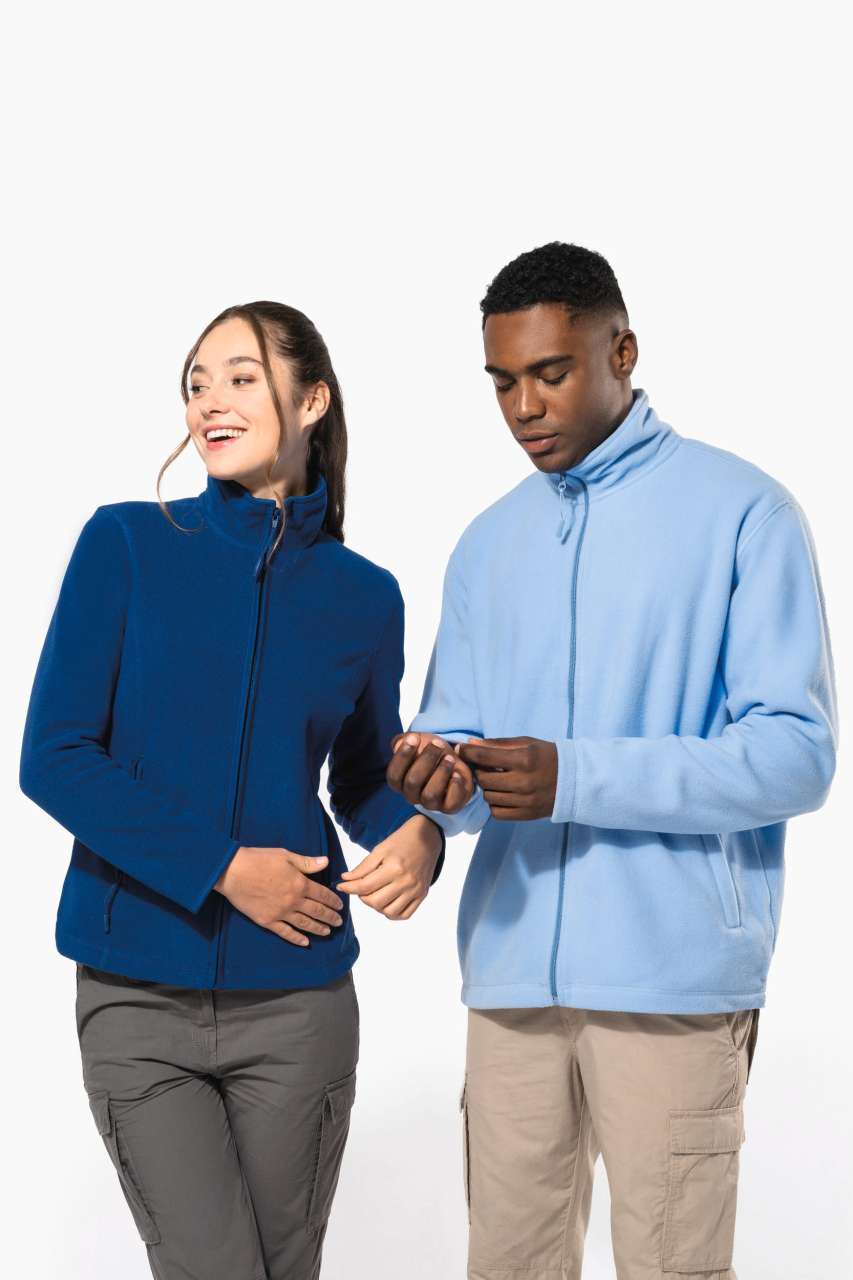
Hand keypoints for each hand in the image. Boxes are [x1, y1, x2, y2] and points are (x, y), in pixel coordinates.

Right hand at [215, 847, 343, 946]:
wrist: (232, 872)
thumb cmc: (258, 860)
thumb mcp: (285, 856)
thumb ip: (307, 862)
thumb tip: (326, 862)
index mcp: (300, 883)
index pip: (323, 894)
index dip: (333, 901)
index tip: (340, 906)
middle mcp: (293, 901)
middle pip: (317, 911)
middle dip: (330, 917)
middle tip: (339, 922)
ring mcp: (280, 913)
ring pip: (304, 924)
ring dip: (318, 929)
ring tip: (327, 932)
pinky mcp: (267, 921)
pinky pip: (285, 932)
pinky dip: (297, 938)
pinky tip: (305, 942)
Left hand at [336, 814, 442, 919]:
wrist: (427, 838)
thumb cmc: (402, 841)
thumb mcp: (380, 849)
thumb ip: (363, 867)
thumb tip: (345, 879)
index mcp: (394, 868)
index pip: (365, 886)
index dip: (349, 888)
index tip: (341, 886)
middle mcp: (406, 882)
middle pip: (376, 902)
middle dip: (362, 897)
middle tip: (360, 889)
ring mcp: (415, 891)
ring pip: (389, 912)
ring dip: (376, 906)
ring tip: (374, 894)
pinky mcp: (422, 895)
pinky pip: (404, 915)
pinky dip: (392, 913)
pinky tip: (386, 902)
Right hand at [386, 732, 474, 813]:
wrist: (454, 763)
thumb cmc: (432, 753)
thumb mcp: (418, 742)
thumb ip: (406, 740)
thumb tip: (399, 743)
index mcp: (400, 782)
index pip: (394, 775)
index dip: (402, 756)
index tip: (414, 738)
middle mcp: (412, 795)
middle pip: (413, 782)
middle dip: (426, 759)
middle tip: (437, 743)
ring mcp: (430, 803)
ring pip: (430, 794)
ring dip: (441, 772)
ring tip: (449, 757)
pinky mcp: (449, 806)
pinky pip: (451, 802)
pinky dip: (455, 786)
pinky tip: (457, 773)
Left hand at [456, 736, 557, 820]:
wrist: (576, 780)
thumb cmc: (548, 757)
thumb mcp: (527, 744)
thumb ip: (497, 744)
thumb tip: (470, 744)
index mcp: (524, 760)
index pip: (485, 757)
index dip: (468, 753)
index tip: (460, 749)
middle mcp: (524, 782)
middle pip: (484, 779)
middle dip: (479, 771)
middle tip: (483, 766)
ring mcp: (525, 801)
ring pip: (488, 797)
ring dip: (488, 788)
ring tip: (497, 780)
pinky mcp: (527, 815)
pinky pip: (497, 813)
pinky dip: (495, 803)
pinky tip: (503, 794)